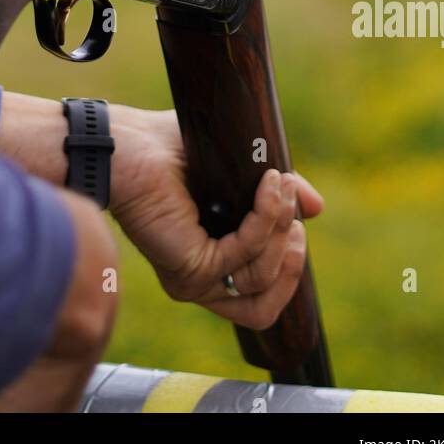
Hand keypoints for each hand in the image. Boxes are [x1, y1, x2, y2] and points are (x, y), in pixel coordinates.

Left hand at [108, 106, 323, 332]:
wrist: (127, 145)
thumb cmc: (171, 151)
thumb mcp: (239, 170)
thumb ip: (275, 195)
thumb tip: (315, 208)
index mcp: (215, 263)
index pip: (268, 292)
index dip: (292, 259)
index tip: (296, 209)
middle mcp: (205, 281)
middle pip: (272, 297)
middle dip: (293, 248)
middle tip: (288, 195)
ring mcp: (198, 282)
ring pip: (265, 277)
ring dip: (282, 226)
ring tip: (278, 182)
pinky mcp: (193, 270)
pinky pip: (248, 253)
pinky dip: (266, 217)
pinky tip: (269, 184)